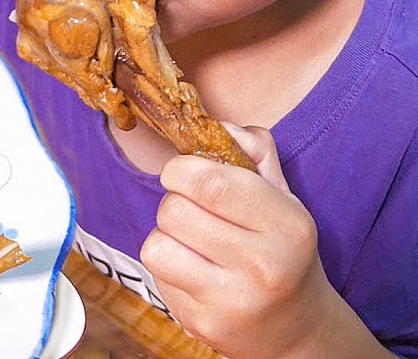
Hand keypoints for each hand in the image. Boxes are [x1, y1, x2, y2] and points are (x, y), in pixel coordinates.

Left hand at [141, 124, 343, 357]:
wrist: (295, 328)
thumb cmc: (281, 249)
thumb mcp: (282, 197)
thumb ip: (253, 150)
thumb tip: (215, 124)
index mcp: (287, 225)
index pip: (210, 182)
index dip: (181, 169)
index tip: (184, 174)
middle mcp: (264, 265)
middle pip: (174, 210)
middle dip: (175, 202)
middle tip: (195, 212)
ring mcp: (233, 299)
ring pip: (157, 244)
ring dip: (166, 236)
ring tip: (194, 242)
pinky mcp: (203, 323)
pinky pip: (157, 275)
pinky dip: (167, 266)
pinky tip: (194, 272)